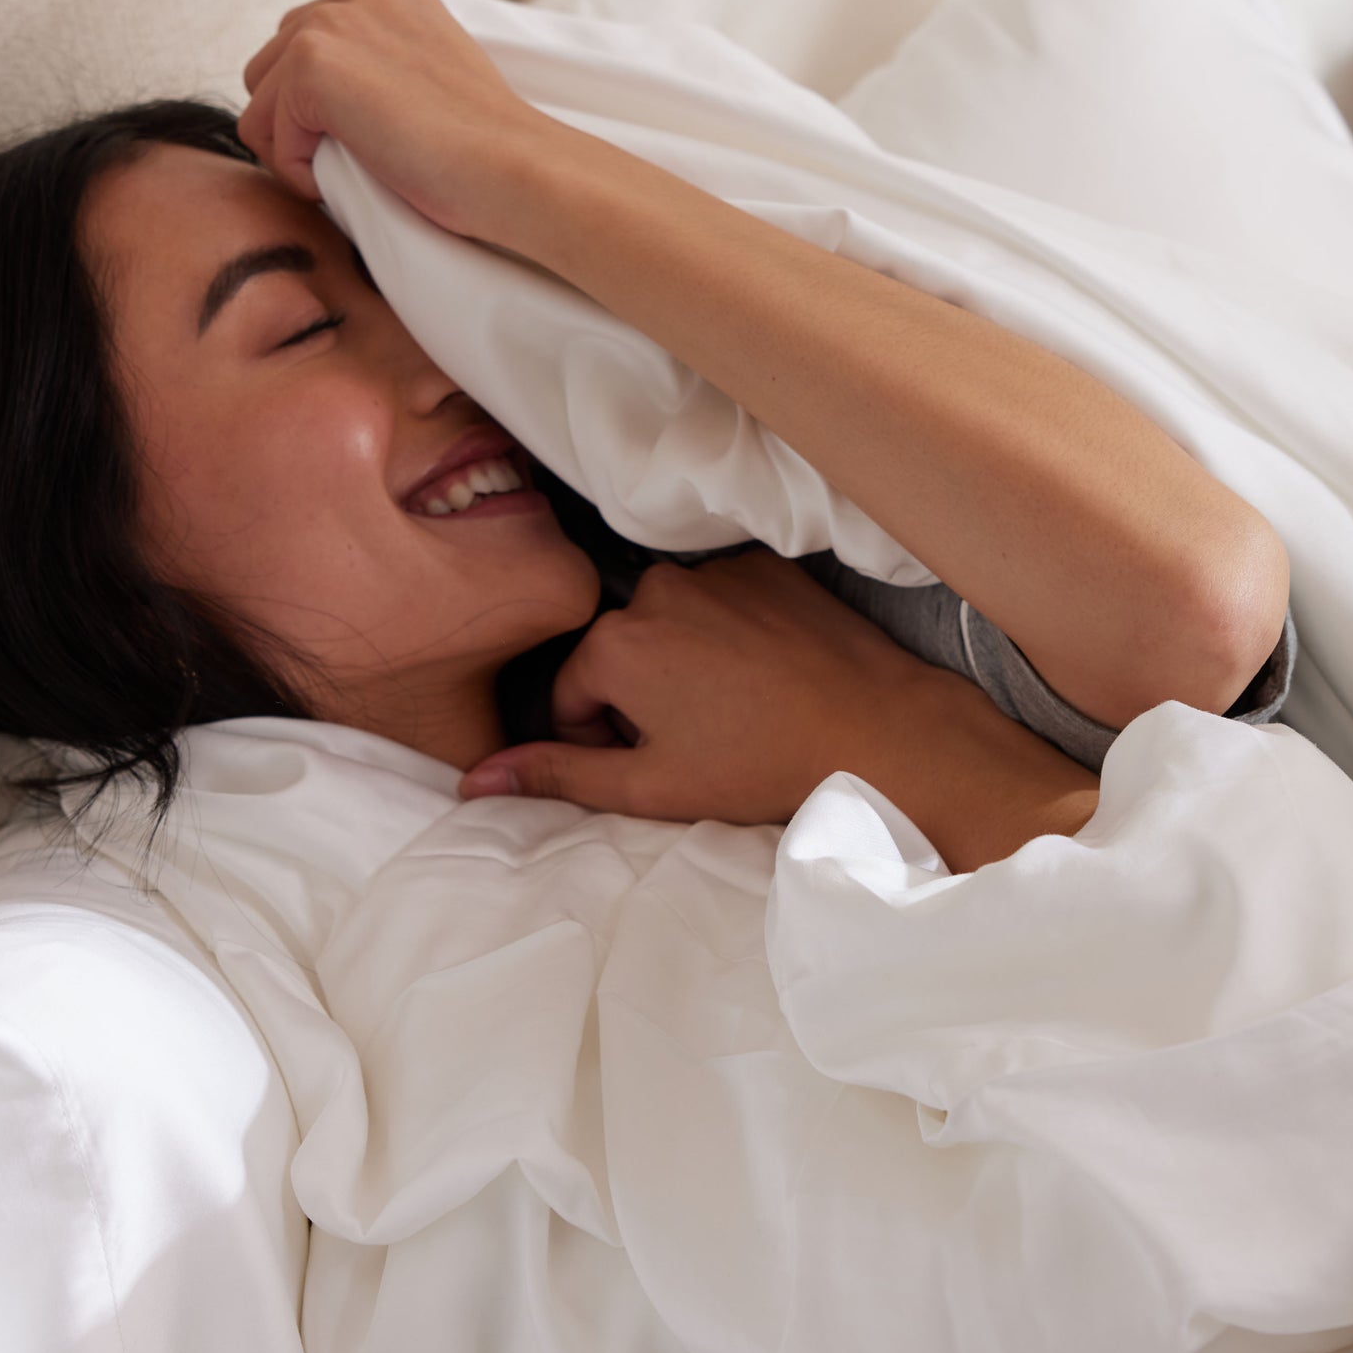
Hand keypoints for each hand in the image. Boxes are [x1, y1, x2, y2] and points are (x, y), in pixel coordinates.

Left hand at [238, 0, 580, 241]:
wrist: (513, 166)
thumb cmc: (481, 146)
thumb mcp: (429, 79)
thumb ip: (380, 64)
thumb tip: (325, 101)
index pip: (308, 45)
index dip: (322, 109)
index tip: (373, 140)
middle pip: (271, 69)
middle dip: (295, 124)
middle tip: (355, 162)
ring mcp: (331, 21)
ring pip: (261, 101)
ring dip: (294, 147)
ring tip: (355, 169)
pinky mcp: (313, 64)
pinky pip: (265, 133)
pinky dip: (298, 170)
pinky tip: (358, 173)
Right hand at [456, 547, 924, 824]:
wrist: (878, 730)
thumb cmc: (762, 766)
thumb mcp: (650, 787)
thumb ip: (557, 775)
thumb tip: (474, 782)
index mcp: (616, 643)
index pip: (570, 694)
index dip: (601, 739)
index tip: (651, 762)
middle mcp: (657, 590)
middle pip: (620, 652)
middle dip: (642, 697)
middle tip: (699, 741)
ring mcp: (714, 571)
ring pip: (671, 624)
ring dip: (685, 661)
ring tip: (737, 709)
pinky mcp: (764, 564)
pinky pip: (722, 599)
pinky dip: (730, 631)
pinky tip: (766, 673)